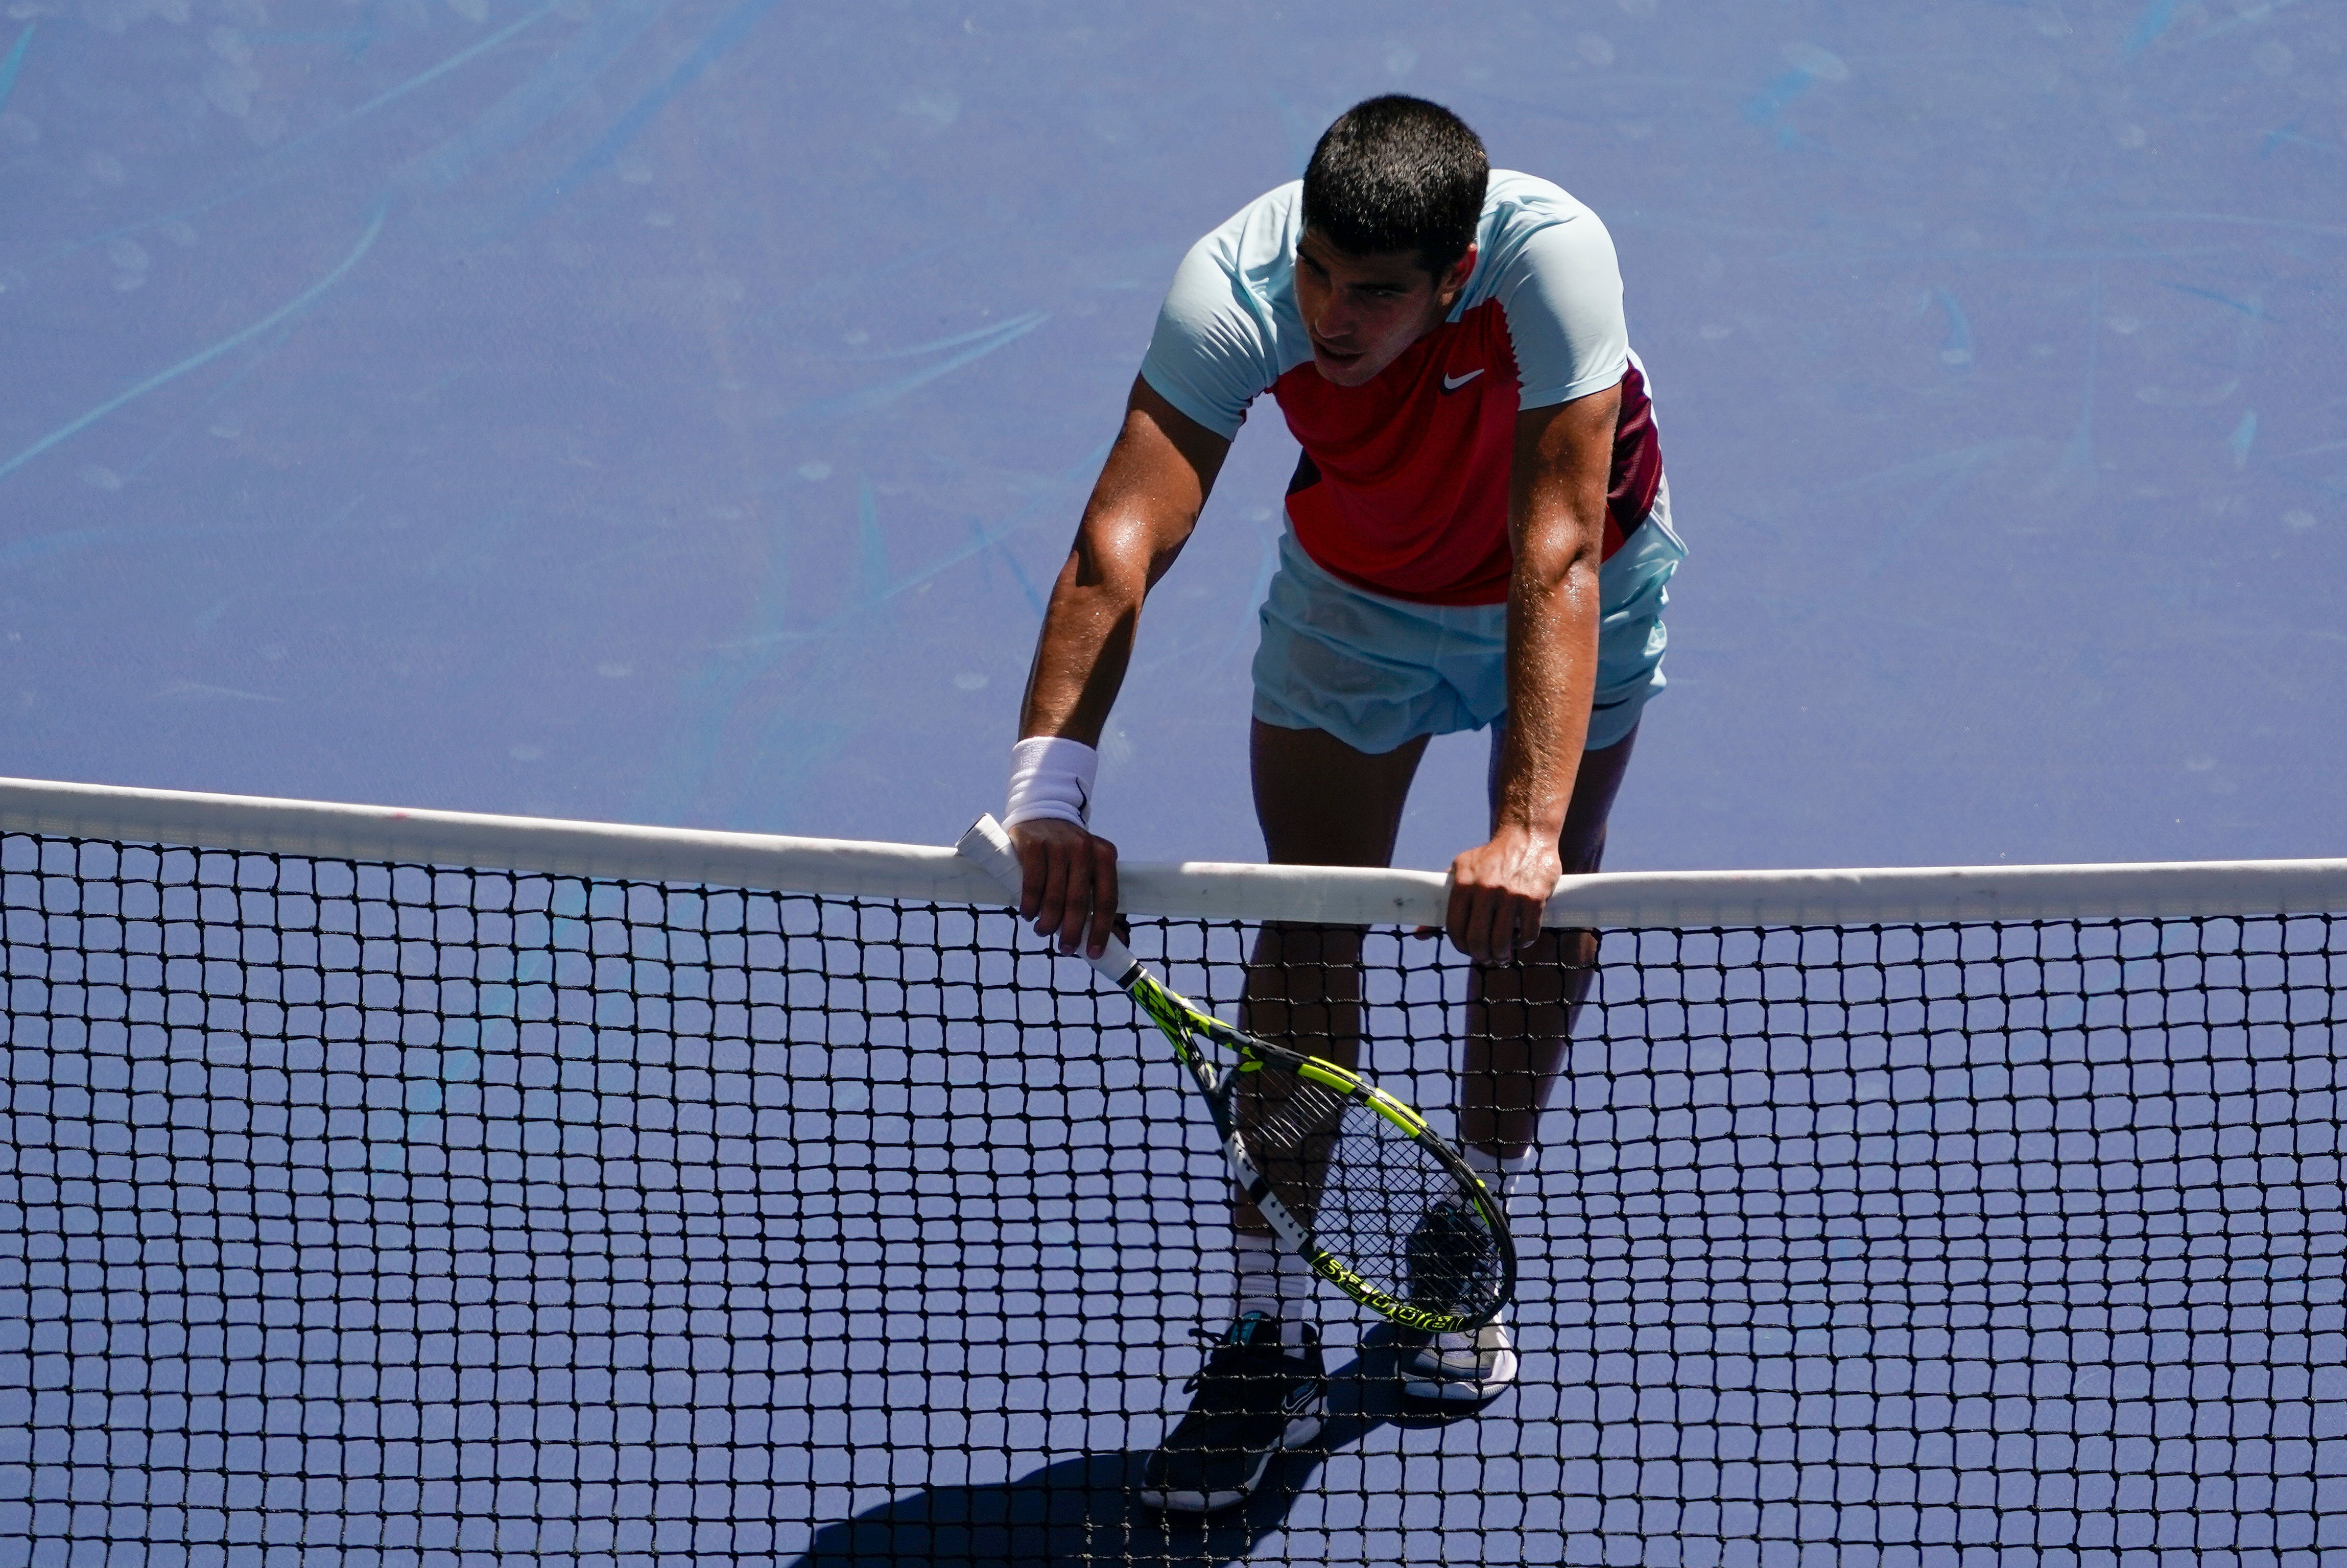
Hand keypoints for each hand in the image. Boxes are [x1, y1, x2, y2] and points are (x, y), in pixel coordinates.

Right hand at [1006, 817, 1120, 958]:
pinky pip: (1033, 883)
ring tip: (1043, 931)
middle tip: (1064, 948)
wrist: (1042, 814)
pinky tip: (1029, 915)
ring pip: (1054, 896)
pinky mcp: (1033, 844)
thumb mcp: (1090, 869)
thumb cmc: (1069, 853)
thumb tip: (1120, 941)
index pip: (1107, 899)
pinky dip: (1030, 905)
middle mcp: (1084, 848)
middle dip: (1071, 931)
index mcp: (1105, 856)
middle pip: (1079, 901)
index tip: (1093, 952)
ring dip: (1047, 922)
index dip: (1100, 930)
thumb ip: (1101, 901)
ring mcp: (1058, 844)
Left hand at [1445, 826, 1561, 962]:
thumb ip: (1443, 903)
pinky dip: (1523, 943)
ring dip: (1501, 956)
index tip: (1467, 950)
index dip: (1460, 945)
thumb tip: (1420, 935)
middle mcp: (1484, 889)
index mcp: (1463, 883)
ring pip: (1501, 941)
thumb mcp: (1461, 872)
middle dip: (1481, 956)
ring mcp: (1510, 894)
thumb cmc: (1489, 858)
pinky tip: (1520, 940)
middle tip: (1487, 958)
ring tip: (1502, 956)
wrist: (1526, 835)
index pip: (1455, 927)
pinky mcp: (1533, 898)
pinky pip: (1527, 933)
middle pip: (1477, 939)